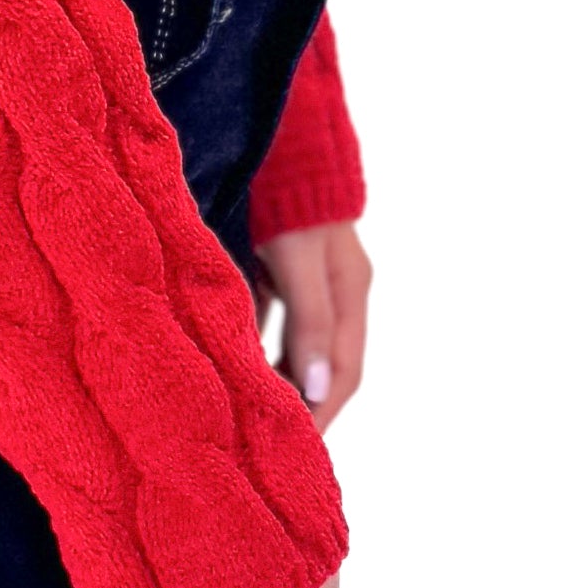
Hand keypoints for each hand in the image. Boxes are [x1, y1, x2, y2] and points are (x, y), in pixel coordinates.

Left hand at [254, 219, 371, 426]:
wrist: (283, 142)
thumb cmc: (290, 200)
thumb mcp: (299, 261)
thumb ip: (310, 320)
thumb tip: (318, 387)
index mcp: (350, 295)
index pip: (344, 373)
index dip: (324, 411)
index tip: (300, 446)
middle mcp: (337, 294)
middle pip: (324, 364)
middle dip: (303, 403)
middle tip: (271, 438)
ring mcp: (314, 283)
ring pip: (300, 346)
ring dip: (281, 378)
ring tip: (253, 409)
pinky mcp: (287, 271)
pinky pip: (277, 322)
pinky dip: (260, 346)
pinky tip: (237, 362)